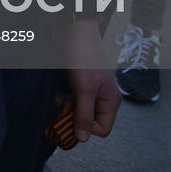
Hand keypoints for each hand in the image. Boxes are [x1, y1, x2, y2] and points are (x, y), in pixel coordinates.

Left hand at [64, 21, 119, 141]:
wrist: (76, 32)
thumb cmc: (83, 57)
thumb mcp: (84, 89)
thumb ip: (84, 114)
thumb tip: (83, 138)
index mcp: (111, 102)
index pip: (102, 129)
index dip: (85, 127)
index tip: (70, 117)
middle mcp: (105, 99)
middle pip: (90, 122)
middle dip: (74, 117)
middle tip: (62, 105)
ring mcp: (94, 93)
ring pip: (80, 112)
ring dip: (68, 108)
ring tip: (59, 97)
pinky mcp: (83, 86)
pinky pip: (75, 102)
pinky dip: (66, 99)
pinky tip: (60, 92)